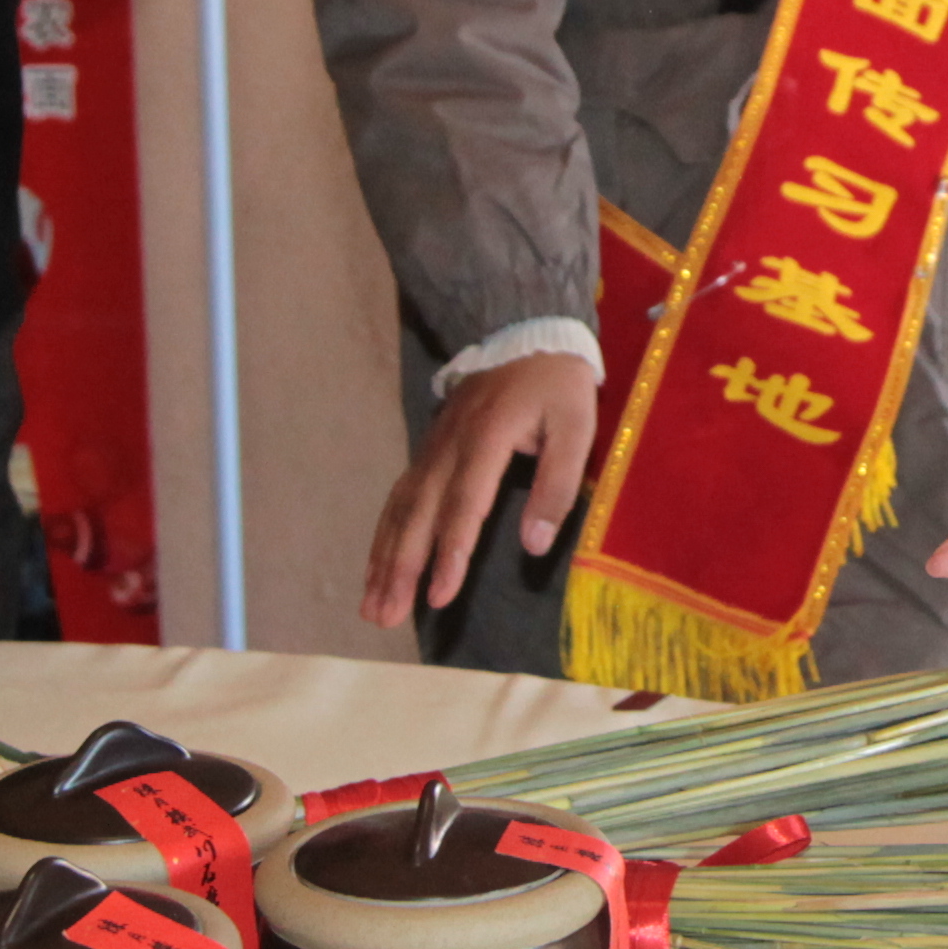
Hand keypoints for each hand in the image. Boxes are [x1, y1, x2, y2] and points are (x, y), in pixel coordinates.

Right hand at [365, 350, 601, 628]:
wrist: (525, 332)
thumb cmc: (557, 385)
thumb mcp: (575, 427)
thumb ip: (558, 486)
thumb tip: (535, 546)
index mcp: (485, 441)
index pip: (463, 508)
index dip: (449, 555)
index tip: (437, 598)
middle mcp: (448, 449)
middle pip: (418, 516)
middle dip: (399, 570)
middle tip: (383, 616)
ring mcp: (432, 448)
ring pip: (401, 510)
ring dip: (383, 559)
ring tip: (371, 605)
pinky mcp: (429, 450)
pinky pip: (400, 496)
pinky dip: (386, 534)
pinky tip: (377, 564)